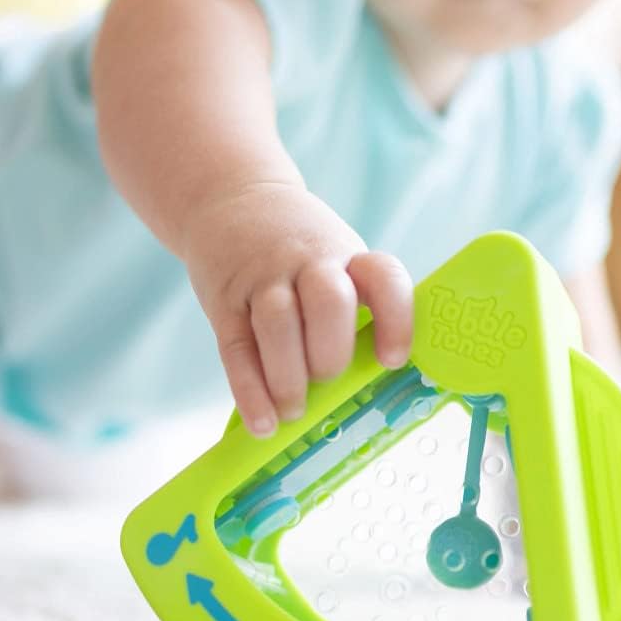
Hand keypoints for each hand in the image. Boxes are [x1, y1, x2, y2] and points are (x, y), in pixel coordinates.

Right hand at [180, 182, 414, 436]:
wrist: (229, 198)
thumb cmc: (296, 247)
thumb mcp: (334, 256)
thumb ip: (353, 306)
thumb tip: (367, 383)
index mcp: (346, 255)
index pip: (383, 278)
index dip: (396, 320)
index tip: (392, 360)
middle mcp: (307, 261)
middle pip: (328, 303)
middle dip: (331, 354)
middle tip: (326, 380)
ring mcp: (262, 277)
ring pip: (279, 325)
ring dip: (288, 378)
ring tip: (293, 408)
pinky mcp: (224, 300)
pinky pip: (237, 349)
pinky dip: (250, 391)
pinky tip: (263, 422)